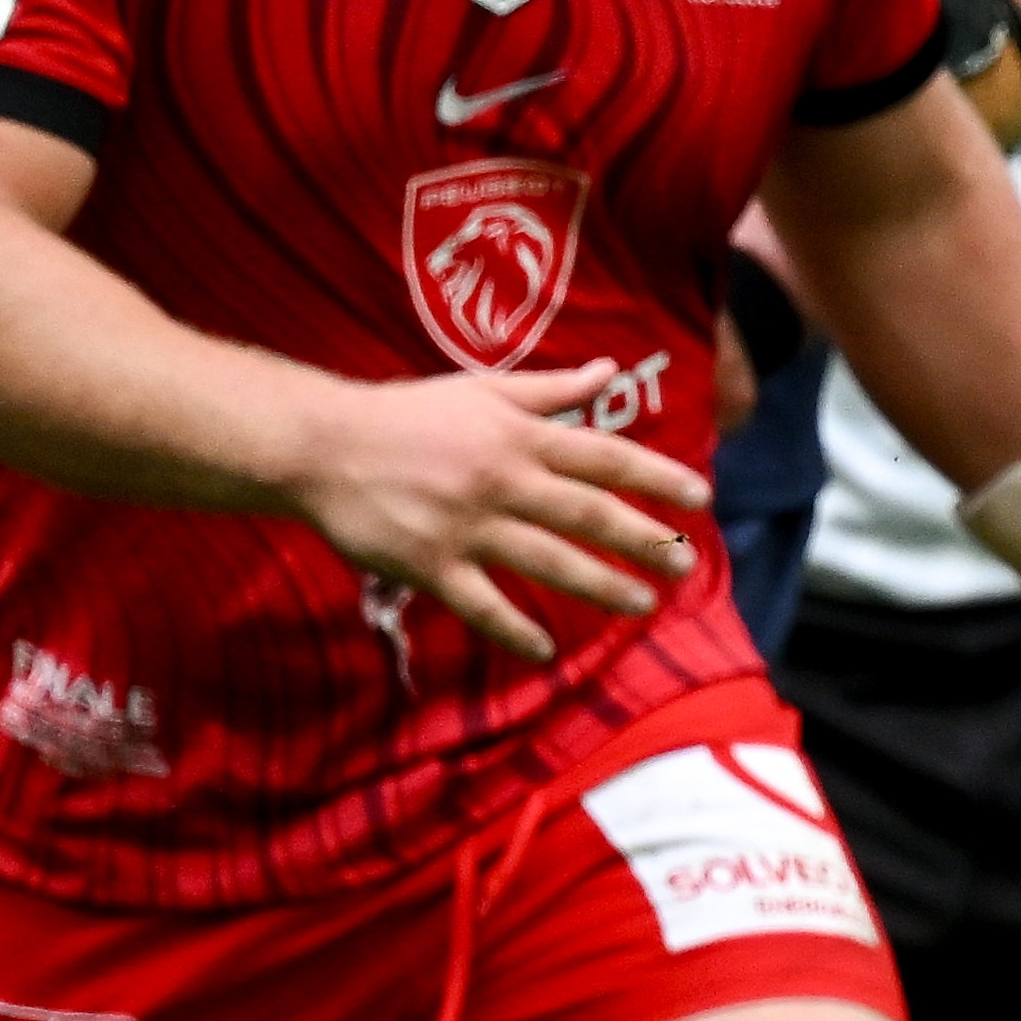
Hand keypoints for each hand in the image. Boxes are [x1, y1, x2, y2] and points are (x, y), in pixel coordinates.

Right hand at [289, 366, 717, 664]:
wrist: (319, 446)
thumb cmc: (406, 415)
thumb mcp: (481, 389)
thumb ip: (550, 389)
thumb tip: (609, 371)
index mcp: (518, 436)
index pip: (604, 456)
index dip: (656, 476)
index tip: (700, 498)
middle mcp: (501, 480)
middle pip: (589, 514)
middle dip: (644, 541)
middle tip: (685, 565)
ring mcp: (466, 525)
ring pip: (549, 561)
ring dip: (601, 586)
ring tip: (642, 606)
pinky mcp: (429, 564)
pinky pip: (482, 604)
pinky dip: (515, 628)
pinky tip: (545, 650)